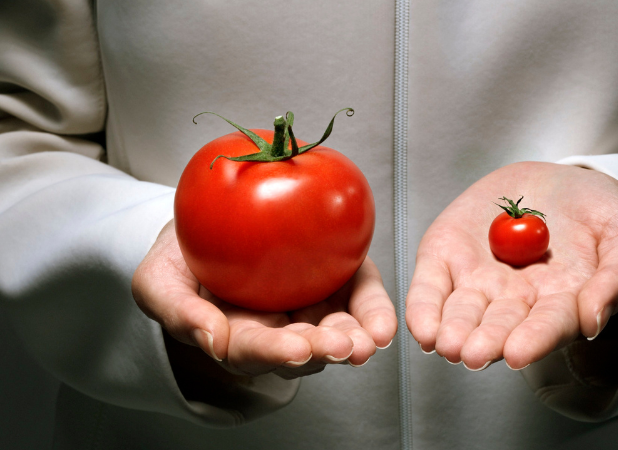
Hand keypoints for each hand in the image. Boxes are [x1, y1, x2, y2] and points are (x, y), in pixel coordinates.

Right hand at [132, 220, 395, 379]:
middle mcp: (277, 328)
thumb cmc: (182, 254)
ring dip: (358, 336)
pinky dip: (374, 310)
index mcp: (236, 334)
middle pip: (303, 348)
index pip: (254, 351)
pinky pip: (359, 297)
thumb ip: (176, 310)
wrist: (209, 217)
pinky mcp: (337, 279)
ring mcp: (310, 306)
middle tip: (344, 346)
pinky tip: (384, 322)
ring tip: (372, 338)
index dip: (274, 352)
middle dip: (325, 349)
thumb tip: (209, 337)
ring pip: (337, 329)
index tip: (293, 348)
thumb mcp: (158, 279)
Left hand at [406, 162, 617, 369]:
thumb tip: (594, 321)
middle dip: (485, 341)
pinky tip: (422, 325)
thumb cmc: (598, 214)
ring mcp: (479, 280)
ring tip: (445, 342)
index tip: (517, 352)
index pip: (547, 326)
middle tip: (473, 354)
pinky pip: (431, 286)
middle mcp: (517, 301)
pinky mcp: (448, 257)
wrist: (559, 181)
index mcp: (561, 303)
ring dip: (452, 329)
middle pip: (499, 326)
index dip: (533, 339)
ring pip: (462, 312)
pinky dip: (424, 305)